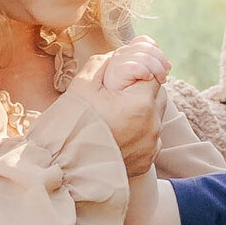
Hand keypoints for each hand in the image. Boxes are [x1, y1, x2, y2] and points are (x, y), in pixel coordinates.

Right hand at [66, 39, 168, 176]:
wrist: (66, 168)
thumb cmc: (72, 124)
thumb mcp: (82, 86)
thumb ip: (102, 65)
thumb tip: (116, 56)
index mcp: (142, 103)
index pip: (154, 75)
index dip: (143, 69)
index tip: (131, 70)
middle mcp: (154, 124)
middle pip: (158, 97)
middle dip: (144, 89)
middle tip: (122, 90)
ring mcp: (152, 145)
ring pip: (155, 120)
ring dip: (143, 112)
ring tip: (119, 113)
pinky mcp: (147, 161)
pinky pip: (150, 141)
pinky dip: (139, 133)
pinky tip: (119, 134)